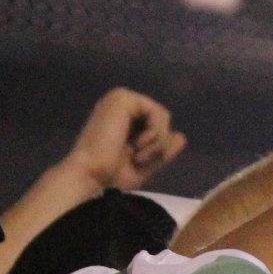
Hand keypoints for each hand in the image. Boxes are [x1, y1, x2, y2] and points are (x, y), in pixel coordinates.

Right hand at [65, 88, 185, 191]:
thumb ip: (163, 150)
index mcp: (123, 118)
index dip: (158, 146)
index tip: (140, 162)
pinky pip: (158, 113)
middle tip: (140, 160)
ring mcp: (120, 98)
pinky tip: (137, 145)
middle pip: (162, 119)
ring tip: (138, 156)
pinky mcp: (122, 98)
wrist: (90, 175)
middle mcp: (121, 105)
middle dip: (159, 144)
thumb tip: (181, 136)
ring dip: (157, 142)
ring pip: (162, 116)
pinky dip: (155, 134)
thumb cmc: (110, 175)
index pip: (157, 125)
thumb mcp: (145, 164)